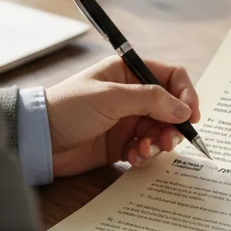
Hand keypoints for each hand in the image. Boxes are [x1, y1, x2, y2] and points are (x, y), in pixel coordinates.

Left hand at [45, 56, 200, 178]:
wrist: (38, 139)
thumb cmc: (69, 107)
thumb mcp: (111, 98)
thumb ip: (151, 100)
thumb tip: (184, 109)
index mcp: (128, 72)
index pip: (170, 77)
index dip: (185, 94)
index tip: (191, 116)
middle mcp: (131, 95)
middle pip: (169, 108)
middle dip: (173, 125)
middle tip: (167, 140)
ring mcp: (126, 120)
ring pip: (159, 131)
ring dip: (158, 142)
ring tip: (145, 150)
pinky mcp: (119, 144)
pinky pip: (144, 148)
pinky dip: (144, 154)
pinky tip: (132, 157)